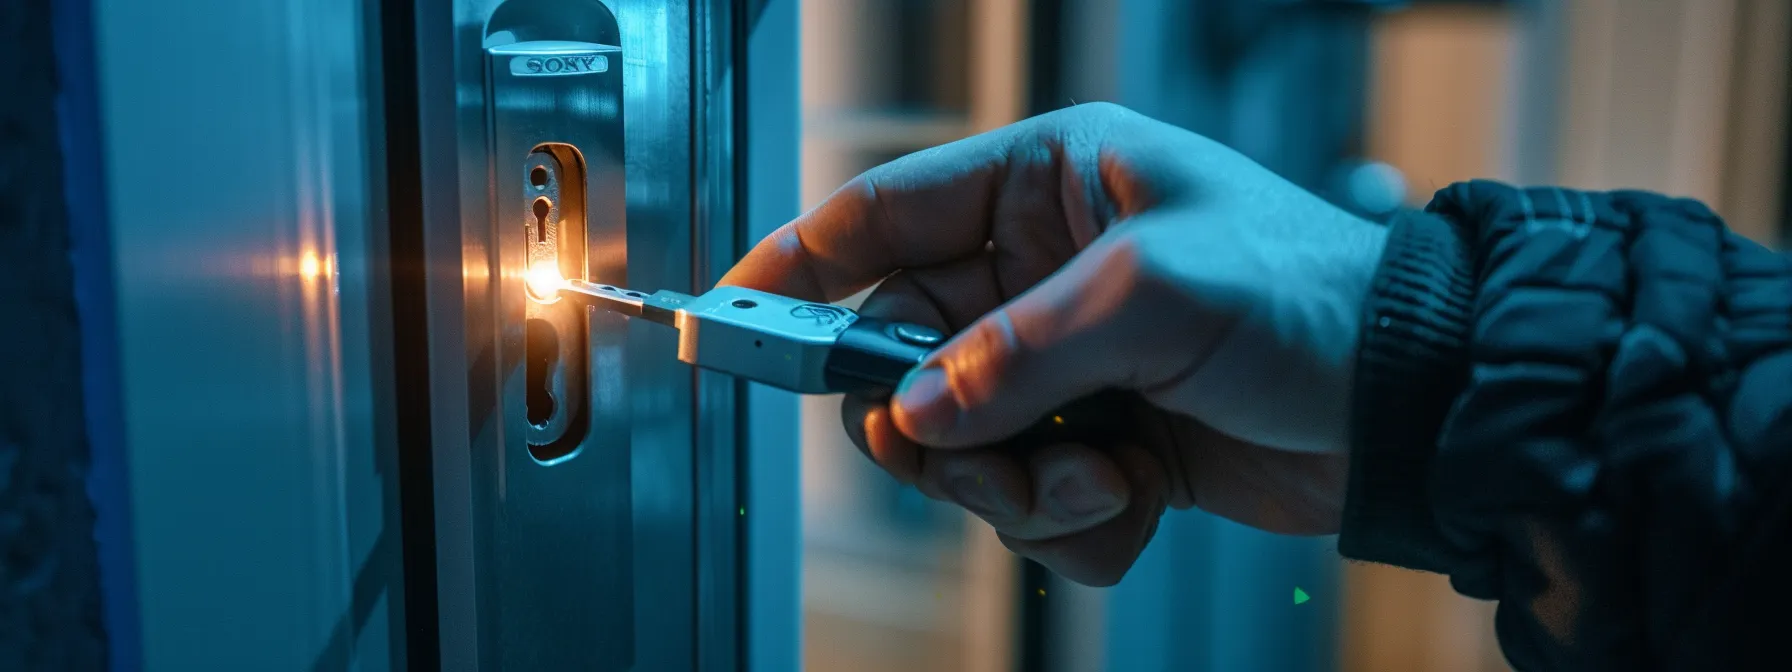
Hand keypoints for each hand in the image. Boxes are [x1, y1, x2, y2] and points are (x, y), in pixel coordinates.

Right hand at [719, 103, 1388, 585]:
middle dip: (931, 426)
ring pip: (954, 443)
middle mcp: (1041, 270)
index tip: (730, 320)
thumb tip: (917, 412)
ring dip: (1012, 487)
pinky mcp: (1092, 437)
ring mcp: (1063, 361)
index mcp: (1046, 184)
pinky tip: (1135, 499)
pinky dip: (1067, 521)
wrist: (1409, 407)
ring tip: (1099, 478)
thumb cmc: (1311, 301)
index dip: (796, 267)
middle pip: (898, 356)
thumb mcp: (1153, 297)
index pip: (880, 215)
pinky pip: (1021, 498)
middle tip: (974, 455)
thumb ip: (1015, 354)